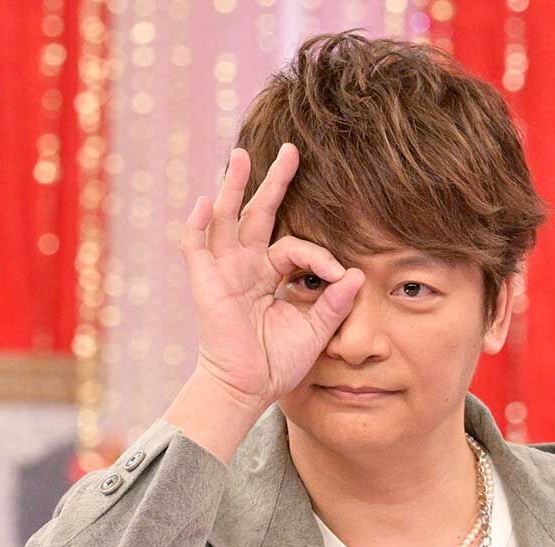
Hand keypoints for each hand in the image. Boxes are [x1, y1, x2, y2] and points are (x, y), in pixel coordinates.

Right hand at [180, 143, 364, 409]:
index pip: (295, 247)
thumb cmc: (277, 363)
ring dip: (233, 187)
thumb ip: (335, 302)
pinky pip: (196, 247)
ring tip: (241, 155)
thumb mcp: (315, 330)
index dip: (318, 255)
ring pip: (227, 219)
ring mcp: (224, 271)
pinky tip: (202, 200)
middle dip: (274, 182)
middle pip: (258, 214)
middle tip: (290, 149)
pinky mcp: (206, 284)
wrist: (247, 389)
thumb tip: (358, 273)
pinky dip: (196, 224)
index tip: (338, 274)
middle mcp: (246, 266)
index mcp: (270, 275)